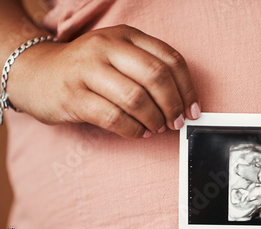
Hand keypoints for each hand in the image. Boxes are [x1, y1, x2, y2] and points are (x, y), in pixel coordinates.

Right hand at [7, 25, 200, 137]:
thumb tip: (183, 103)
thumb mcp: (119, 56)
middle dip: (173, 105)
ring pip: (136, 98)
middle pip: (156, 77)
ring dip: (154, 120)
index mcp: (126, 35)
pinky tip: (138, 132)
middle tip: (176, 122)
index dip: (188, 89)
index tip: (193, 110)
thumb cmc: (88, 69)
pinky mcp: (73, 96)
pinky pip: (114, 117)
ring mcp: (87, 70)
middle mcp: (107, 47)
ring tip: (156, 128)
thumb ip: (149, 70)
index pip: (171, 59)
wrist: (37, 73)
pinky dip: (133, 130)